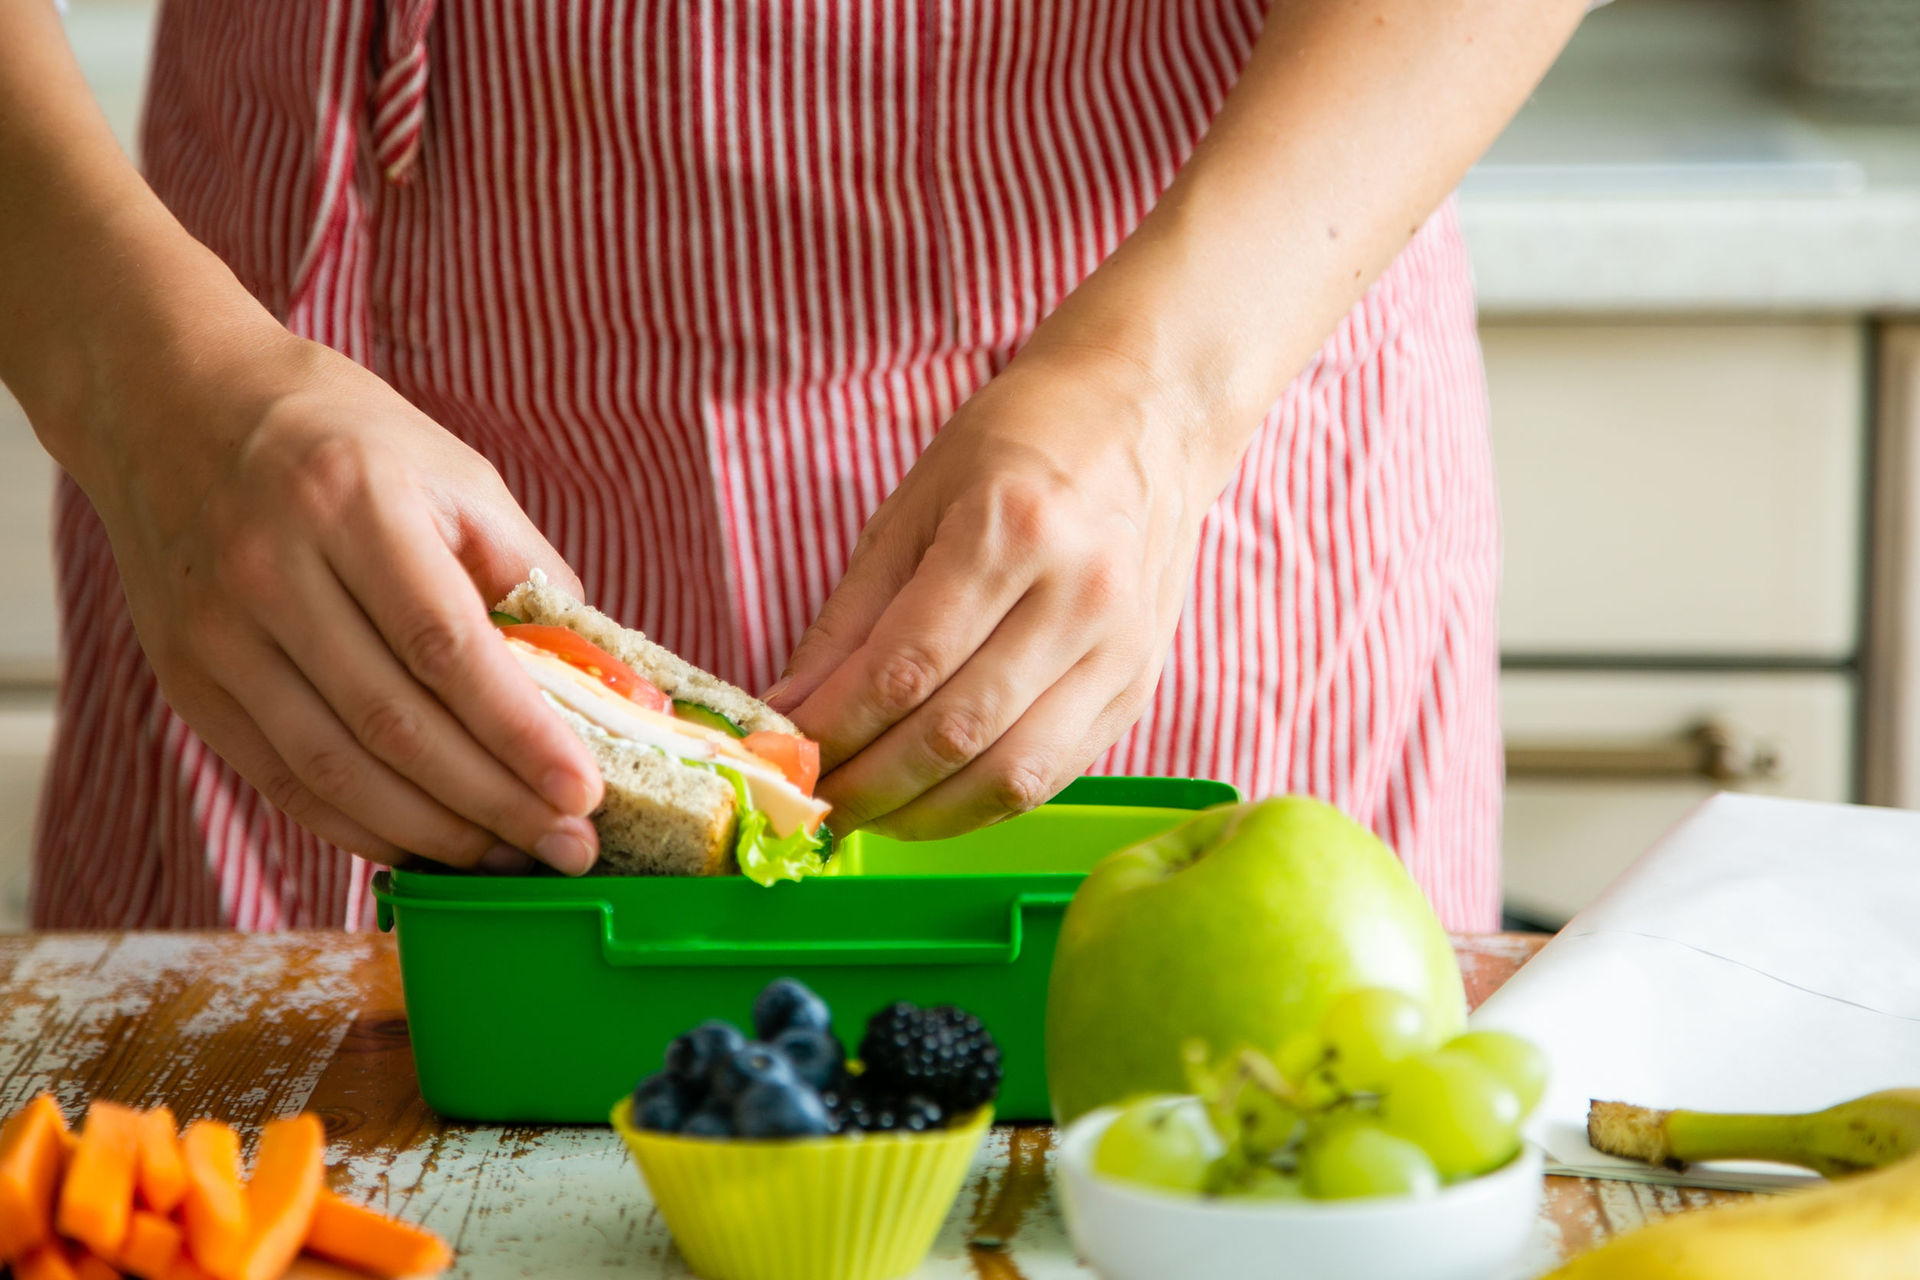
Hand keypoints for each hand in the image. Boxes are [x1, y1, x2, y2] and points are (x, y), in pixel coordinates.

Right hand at [82, 326, 604, 872]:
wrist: (172, 400)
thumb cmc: (339, 437)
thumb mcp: (452, 472)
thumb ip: (528, 573)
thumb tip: (602, 679)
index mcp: (351, 503)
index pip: (448, 648)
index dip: (520, 733)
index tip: (583, 792)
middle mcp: (271, 570)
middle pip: (395, 723)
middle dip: (494, 801)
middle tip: (568, 846)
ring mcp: (217, 632)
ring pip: (336, 768)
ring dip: (434, 831)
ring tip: (509, 855)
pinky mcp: (187, 679)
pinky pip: (282, 779)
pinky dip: (358, 825)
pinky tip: (423, 845)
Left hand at [769, 347, 1232, 837]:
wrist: (1145, 415)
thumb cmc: (1018, 446)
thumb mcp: (914, 506)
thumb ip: (852, 618)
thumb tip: (790, 711)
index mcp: (1012, 529)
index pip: (905, 667)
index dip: (835, 730)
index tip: (784, 758)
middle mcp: (1079, 594)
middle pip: (955, 733)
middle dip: (868, 785)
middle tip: (813, 802)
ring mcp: (1120, 648)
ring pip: (1010, 774)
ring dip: (923, 815)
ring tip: (866, 816)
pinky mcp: (1138, 687)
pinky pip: (1051, 774)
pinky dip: (981, 804)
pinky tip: (932, 802)